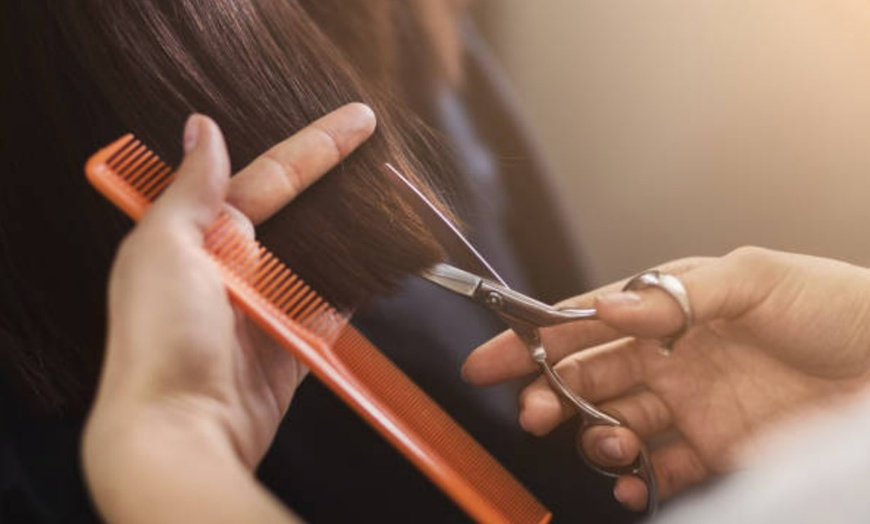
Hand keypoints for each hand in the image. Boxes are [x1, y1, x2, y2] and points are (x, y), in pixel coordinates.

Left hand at [83, 104, 374, 521]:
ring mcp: (265, 308)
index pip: (269, 177)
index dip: (315, 147)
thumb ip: (191, 189)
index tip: (358, 120)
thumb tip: (202, 128)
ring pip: (319, 258)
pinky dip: (356, 289)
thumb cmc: (159, 340)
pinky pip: (332, 309)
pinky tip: (382, 264)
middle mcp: (233, 268)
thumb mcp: (163, 249)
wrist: (180, 431)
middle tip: (383, 153)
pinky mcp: (292, 347)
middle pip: (299, 214)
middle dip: (338, 184)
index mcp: (200, 236)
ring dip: (352, 234)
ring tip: (392, 204)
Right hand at [462, 247, 869, 510]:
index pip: (588, 322)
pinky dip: (636, 482)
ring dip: (593, 436)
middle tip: (532, 413)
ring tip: (603, 443)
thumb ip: (675, 295)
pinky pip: (661, 471)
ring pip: (616, 423)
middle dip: (550, 393)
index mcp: (671, 307)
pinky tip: (630, 485)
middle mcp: (674, 356)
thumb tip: (606, 310)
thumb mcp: (758, 278)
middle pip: (590, 376)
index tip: (490, 360)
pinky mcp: (717, 449)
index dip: (535, 339)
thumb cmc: (839, 308)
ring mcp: (693, 405)